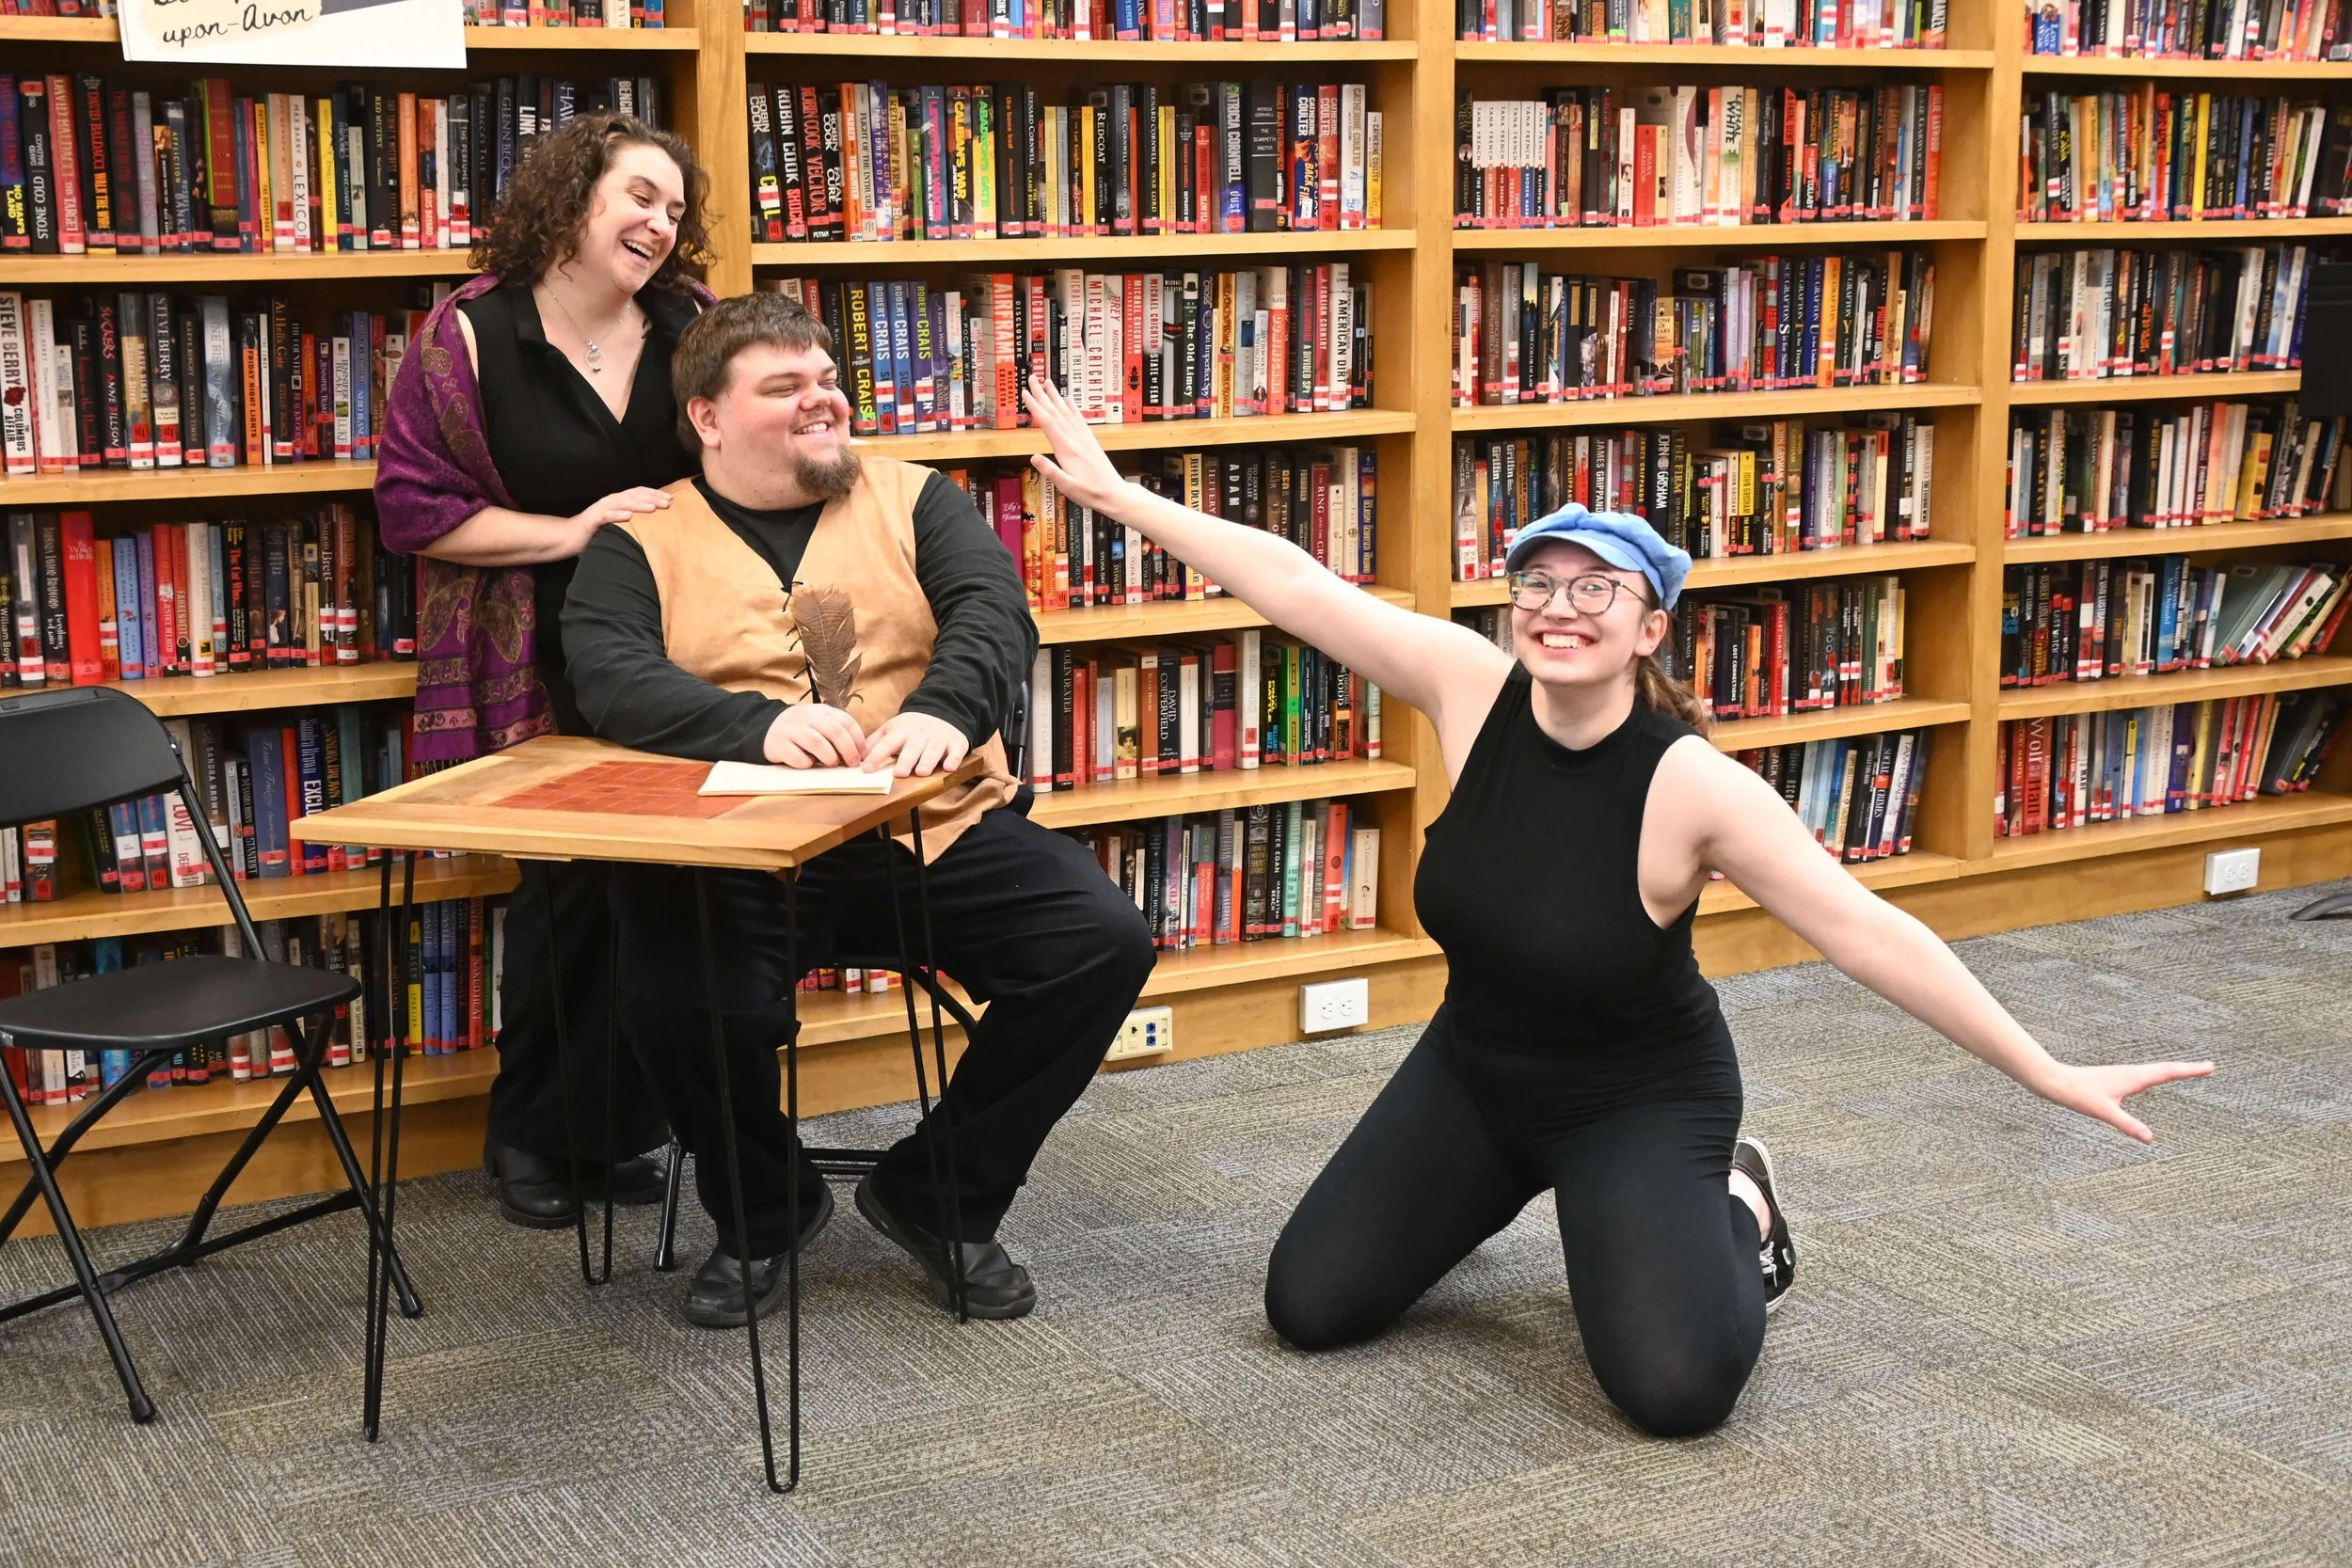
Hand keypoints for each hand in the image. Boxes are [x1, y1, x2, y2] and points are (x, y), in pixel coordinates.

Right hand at [568, 487, 671, 548]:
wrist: (570, 537)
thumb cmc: (597, 532)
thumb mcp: (618, 525)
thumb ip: (632, 522)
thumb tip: (654, 524)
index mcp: (618, 501)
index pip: (639, 493)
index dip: (655, 494)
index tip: (671, 499)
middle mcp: (611, 501)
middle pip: (634, 496)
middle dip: (652, 498)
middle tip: (668, 503)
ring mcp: (602, 509)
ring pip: (623, 503)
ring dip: (639, 505)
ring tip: (653, 508)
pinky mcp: (593, 519)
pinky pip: (607, 516)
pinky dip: (618, 515)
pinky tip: (629, 517)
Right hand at [762, 703, 866, 767]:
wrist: (768, 728)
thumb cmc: (802, 730)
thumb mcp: (820, 723)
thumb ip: (837, 732)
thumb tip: (860, 753)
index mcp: (820, 710)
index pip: (846, 721)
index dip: (858, 739)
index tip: (863, 754)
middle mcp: (806, 716)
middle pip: (834, 731)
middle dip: (848, 750)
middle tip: (853, 763)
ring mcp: (792, 729)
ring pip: (817, 743)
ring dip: (829, 757)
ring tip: (831, 763)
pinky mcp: (779, 744)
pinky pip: (798, 758)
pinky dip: (807, 764)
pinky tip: (807, 763)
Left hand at [862, 712, 970, 777]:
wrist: (942, 710)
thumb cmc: (911, 727)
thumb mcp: (891, 730)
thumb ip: (874, 743)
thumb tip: (856, 758)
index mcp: (900, 733)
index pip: (886, 744)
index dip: (876, 756)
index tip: (866, 769)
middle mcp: (919, 736)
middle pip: (911, 749)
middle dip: (905, 760)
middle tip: (899, 773)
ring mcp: (938, 738)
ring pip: (932, 751)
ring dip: (927, 761)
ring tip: (921, 772)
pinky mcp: (955, 742)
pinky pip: (955, 751)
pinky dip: (953, 759)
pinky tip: (949, 767)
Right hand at [1022, 374, 1130, 513]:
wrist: (1114, 493)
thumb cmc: (1090, 493)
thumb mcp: (1067, 487)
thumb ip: (1051, 471)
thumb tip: (1033, 457)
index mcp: (1067, 449)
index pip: (1047, 422)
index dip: (1035, 406)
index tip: (1025, 393)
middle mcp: (1075, 439)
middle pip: (1055, 412)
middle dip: (1042, 394)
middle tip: (1032, 378)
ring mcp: (1083, 438)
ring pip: (1066, 412)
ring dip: (1055, 396)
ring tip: (1047, 382)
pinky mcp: (1089, 441)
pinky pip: (1078, 419)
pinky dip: (1072, 408)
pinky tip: (1068, 400)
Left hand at [2032, 1059, 2214, 1142]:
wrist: (2057, 1081)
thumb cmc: (2079, 1094)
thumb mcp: (2105, 1112)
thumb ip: (2127, 1125)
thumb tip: (2149, 1138)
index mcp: (2134, 1077)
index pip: (2168, 1072)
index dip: (2190, 1070)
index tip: (2210, 1066)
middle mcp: (2132, 1072)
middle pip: (2166, 1068)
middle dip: (2188, 1068)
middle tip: (2210, 1067)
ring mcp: (2125, 1074)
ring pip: (2156, 1069)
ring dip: (2174, 1069)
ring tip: (2191, 1070)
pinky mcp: (2117, 1078)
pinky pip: (2145, 1074)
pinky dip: (2158, 1073)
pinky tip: (2156, 1078)